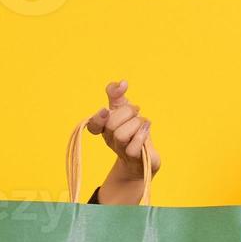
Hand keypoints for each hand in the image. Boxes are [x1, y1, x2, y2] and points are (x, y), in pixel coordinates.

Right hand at [86, 79, 160, 203]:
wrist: (144, 157)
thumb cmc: (133, 131)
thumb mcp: (124, 109)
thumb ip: (117, 94)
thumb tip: (122, 83)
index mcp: (104, 127)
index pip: (93, 125)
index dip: (97, 117)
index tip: (106, 109)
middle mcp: (110, 139)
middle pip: (111, 123)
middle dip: (127, 112)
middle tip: (137, 111)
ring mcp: (121, 150)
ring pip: (121, 135)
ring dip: (136, 124)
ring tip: (143, 123)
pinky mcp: (134, 158)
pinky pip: (134, 147)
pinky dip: (142, 134)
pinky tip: (147, 129)